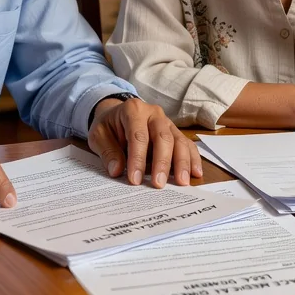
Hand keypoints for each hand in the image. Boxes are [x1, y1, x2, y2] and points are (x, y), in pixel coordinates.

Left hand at [88, 97, 202, 186]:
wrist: (117, 114)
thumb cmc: (109, 126)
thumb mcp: (98, 135)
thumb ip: (107, 151)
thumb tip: (117, 170)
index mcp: (133, 110)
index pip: (138, 136)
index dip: (137, 159)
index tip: (135, 180)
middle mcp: (154, 113)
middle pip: (163, 137)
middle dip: (162, 162)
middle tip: (159, 184)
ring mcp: (167, 122)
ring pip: (179, 141)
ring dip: (182, 162)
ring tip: (182, 182)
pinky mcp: (175, 132)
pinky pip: (187, 144)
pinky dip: (193, 159)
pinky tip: (196, 173)